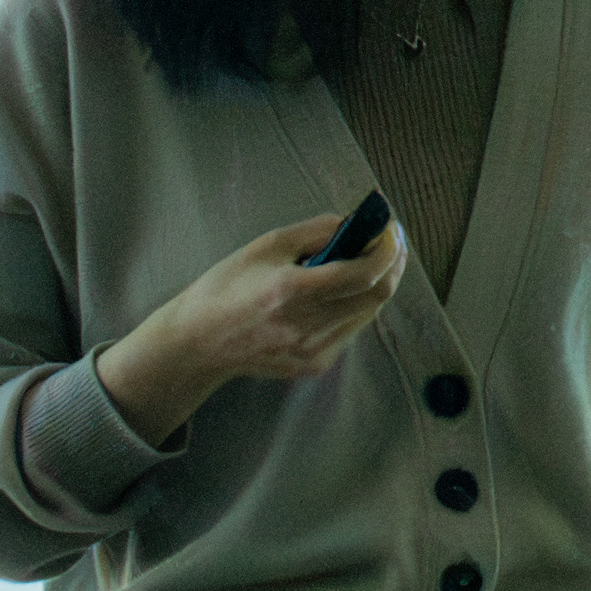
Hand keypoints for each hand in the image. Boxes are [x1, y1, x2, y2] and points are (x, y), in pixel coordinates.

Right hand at [100, 202, 405, 443]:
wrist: (199, 341)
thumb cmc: (228, 285)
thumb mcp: (267, 245)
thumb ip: (317, 231)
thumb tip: (359, 225)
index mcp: (290, 290)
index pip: (362, 273)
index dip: (386, 250)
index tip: (390, 231)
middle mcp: (305, 326)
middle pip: (376, 296)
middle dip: (391, 265)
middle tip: (390, 243)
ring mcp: (312, 350)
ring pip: (366, 313)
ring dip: (374, 284)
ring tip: (364, 262)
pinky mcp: (313, 365)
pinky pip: (349, 330)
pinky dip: (353, 306)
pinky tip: (337, 293)